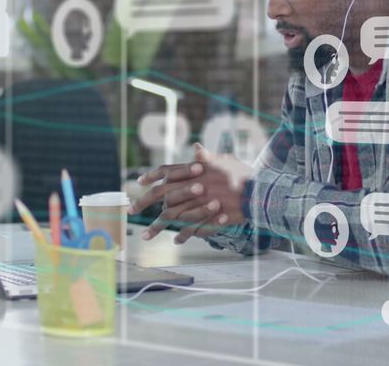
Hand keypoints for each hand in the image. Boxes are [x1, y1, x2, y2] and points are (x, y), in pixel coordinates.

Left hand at [129, 144, 250, 242]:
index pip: (168, 170)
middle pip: (162, 196)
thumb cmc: (243, 174)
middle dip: (143, 203)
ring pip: (172, 216)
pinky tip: (176, 241)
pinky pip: (190, 229)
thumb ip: (208, 157)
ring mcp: (198, 203)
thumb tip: (197, 147)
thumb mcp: (225, 160)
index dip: (152, 175)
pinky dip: (183, 235)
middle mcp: (193, 186)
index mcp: (195, 170)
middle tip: (130, 210)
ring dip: (157, 227)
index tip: (139, 181)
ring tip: (145, 236)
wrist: (259, 192)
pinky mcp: (207, 218)